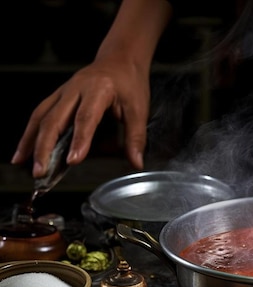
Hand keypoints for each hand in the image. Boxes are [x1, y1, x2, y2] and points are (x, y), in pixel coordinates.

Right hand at [11, 57, 150, 176]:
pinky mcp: (57, 96)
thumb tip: (136, 163)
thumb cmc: (129, 83)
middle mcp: (76, 88)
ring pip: (41, 116)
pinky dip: (29, 133)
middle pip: (55, 118)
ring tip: (24, 163)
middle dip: (45, 146)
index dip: (79, 140)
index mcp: (98, 89)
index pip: (85, 118)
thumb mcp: (139, 109)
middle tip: (41, 171)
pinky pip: (39, 114)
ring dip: (31, 141)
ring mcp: (63, 91)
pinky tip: (24, 150)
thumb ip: (136, 137)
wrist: (120, 59)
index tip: (73, 161)